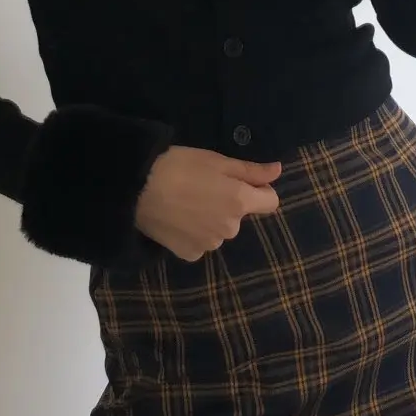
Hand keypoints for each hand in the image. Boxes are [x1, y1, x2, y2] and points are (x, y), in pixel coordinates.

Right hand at [135, 146, 282, 261]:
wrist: (137, 190)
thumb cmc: (179, 166)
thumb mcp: (217, 160)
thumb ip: (251, 170)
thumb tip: (278, 171)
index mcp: (241, 202)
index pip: (270, 202)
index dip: (259, 190)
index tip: (239, 181)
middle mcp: (231, 228)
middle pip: (240, 215)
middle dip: (228, 203)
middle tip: (201, 187)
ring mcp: (210, 244)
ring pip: (219, 230)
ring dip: (210, 219)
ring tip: (184, 202)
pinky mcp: (189, 254)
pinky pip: (200, 243)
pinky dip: (192, 233)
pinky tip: (176, 219)